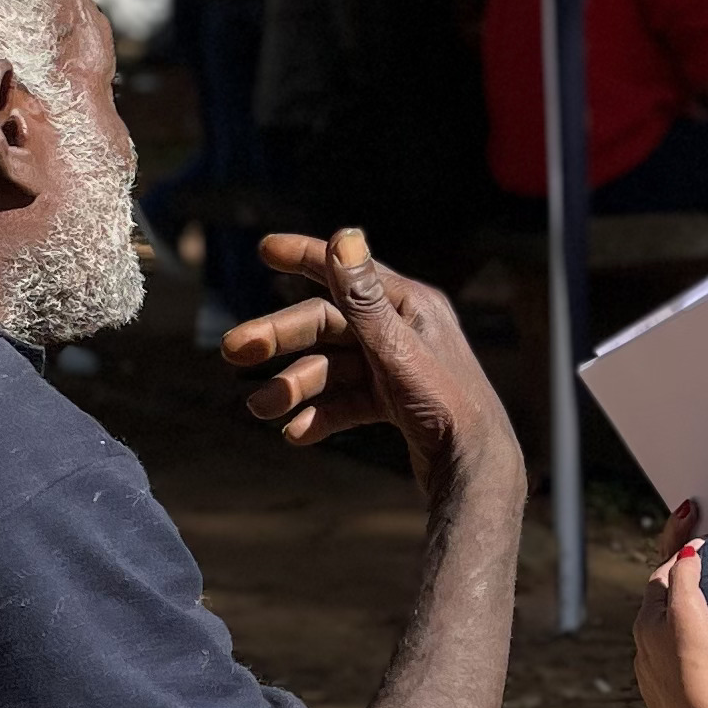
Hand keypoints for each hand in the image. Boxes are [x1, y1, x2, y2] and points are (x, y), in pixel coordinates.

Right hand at [223, 229, 523, 510]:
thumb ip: (363, 298)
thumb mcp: (397, 349)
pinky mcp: (395, 403)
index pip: (347, 272)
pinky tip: (295, 433)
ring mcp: (397, 368)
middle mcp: (402, 331)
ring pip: (332, 369)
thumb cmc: (447, 405)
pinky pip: (346, 402)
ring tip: (260, 409)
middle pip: (327, 325)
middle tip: (233, 351)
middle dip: (280, 338)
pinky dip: (320, 415)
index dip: (305, 257)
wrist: (474, 473)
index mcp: (409, 306)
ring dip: (294, 386)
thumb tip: (344, 235)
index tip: (265, 249)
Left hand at [631, 510, 707, 707]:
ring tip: (703, 618)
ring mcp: (654, 679)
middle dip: (676, 589)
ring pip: (664, 642)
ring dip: (679, 626)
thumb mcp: (691, 613)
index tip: (703, 544)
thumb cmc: (701, 667)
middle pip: (660, 610)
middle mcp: (643, 652)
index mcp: (646, 625)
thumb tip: (686, 551)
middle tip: (699, 572)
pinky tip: (702, 661)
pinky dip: (685, 658)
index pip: (660, 579)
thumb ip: (685, 577)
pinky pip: (675, 672)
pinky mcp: (668, 703)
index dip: (680, 557)